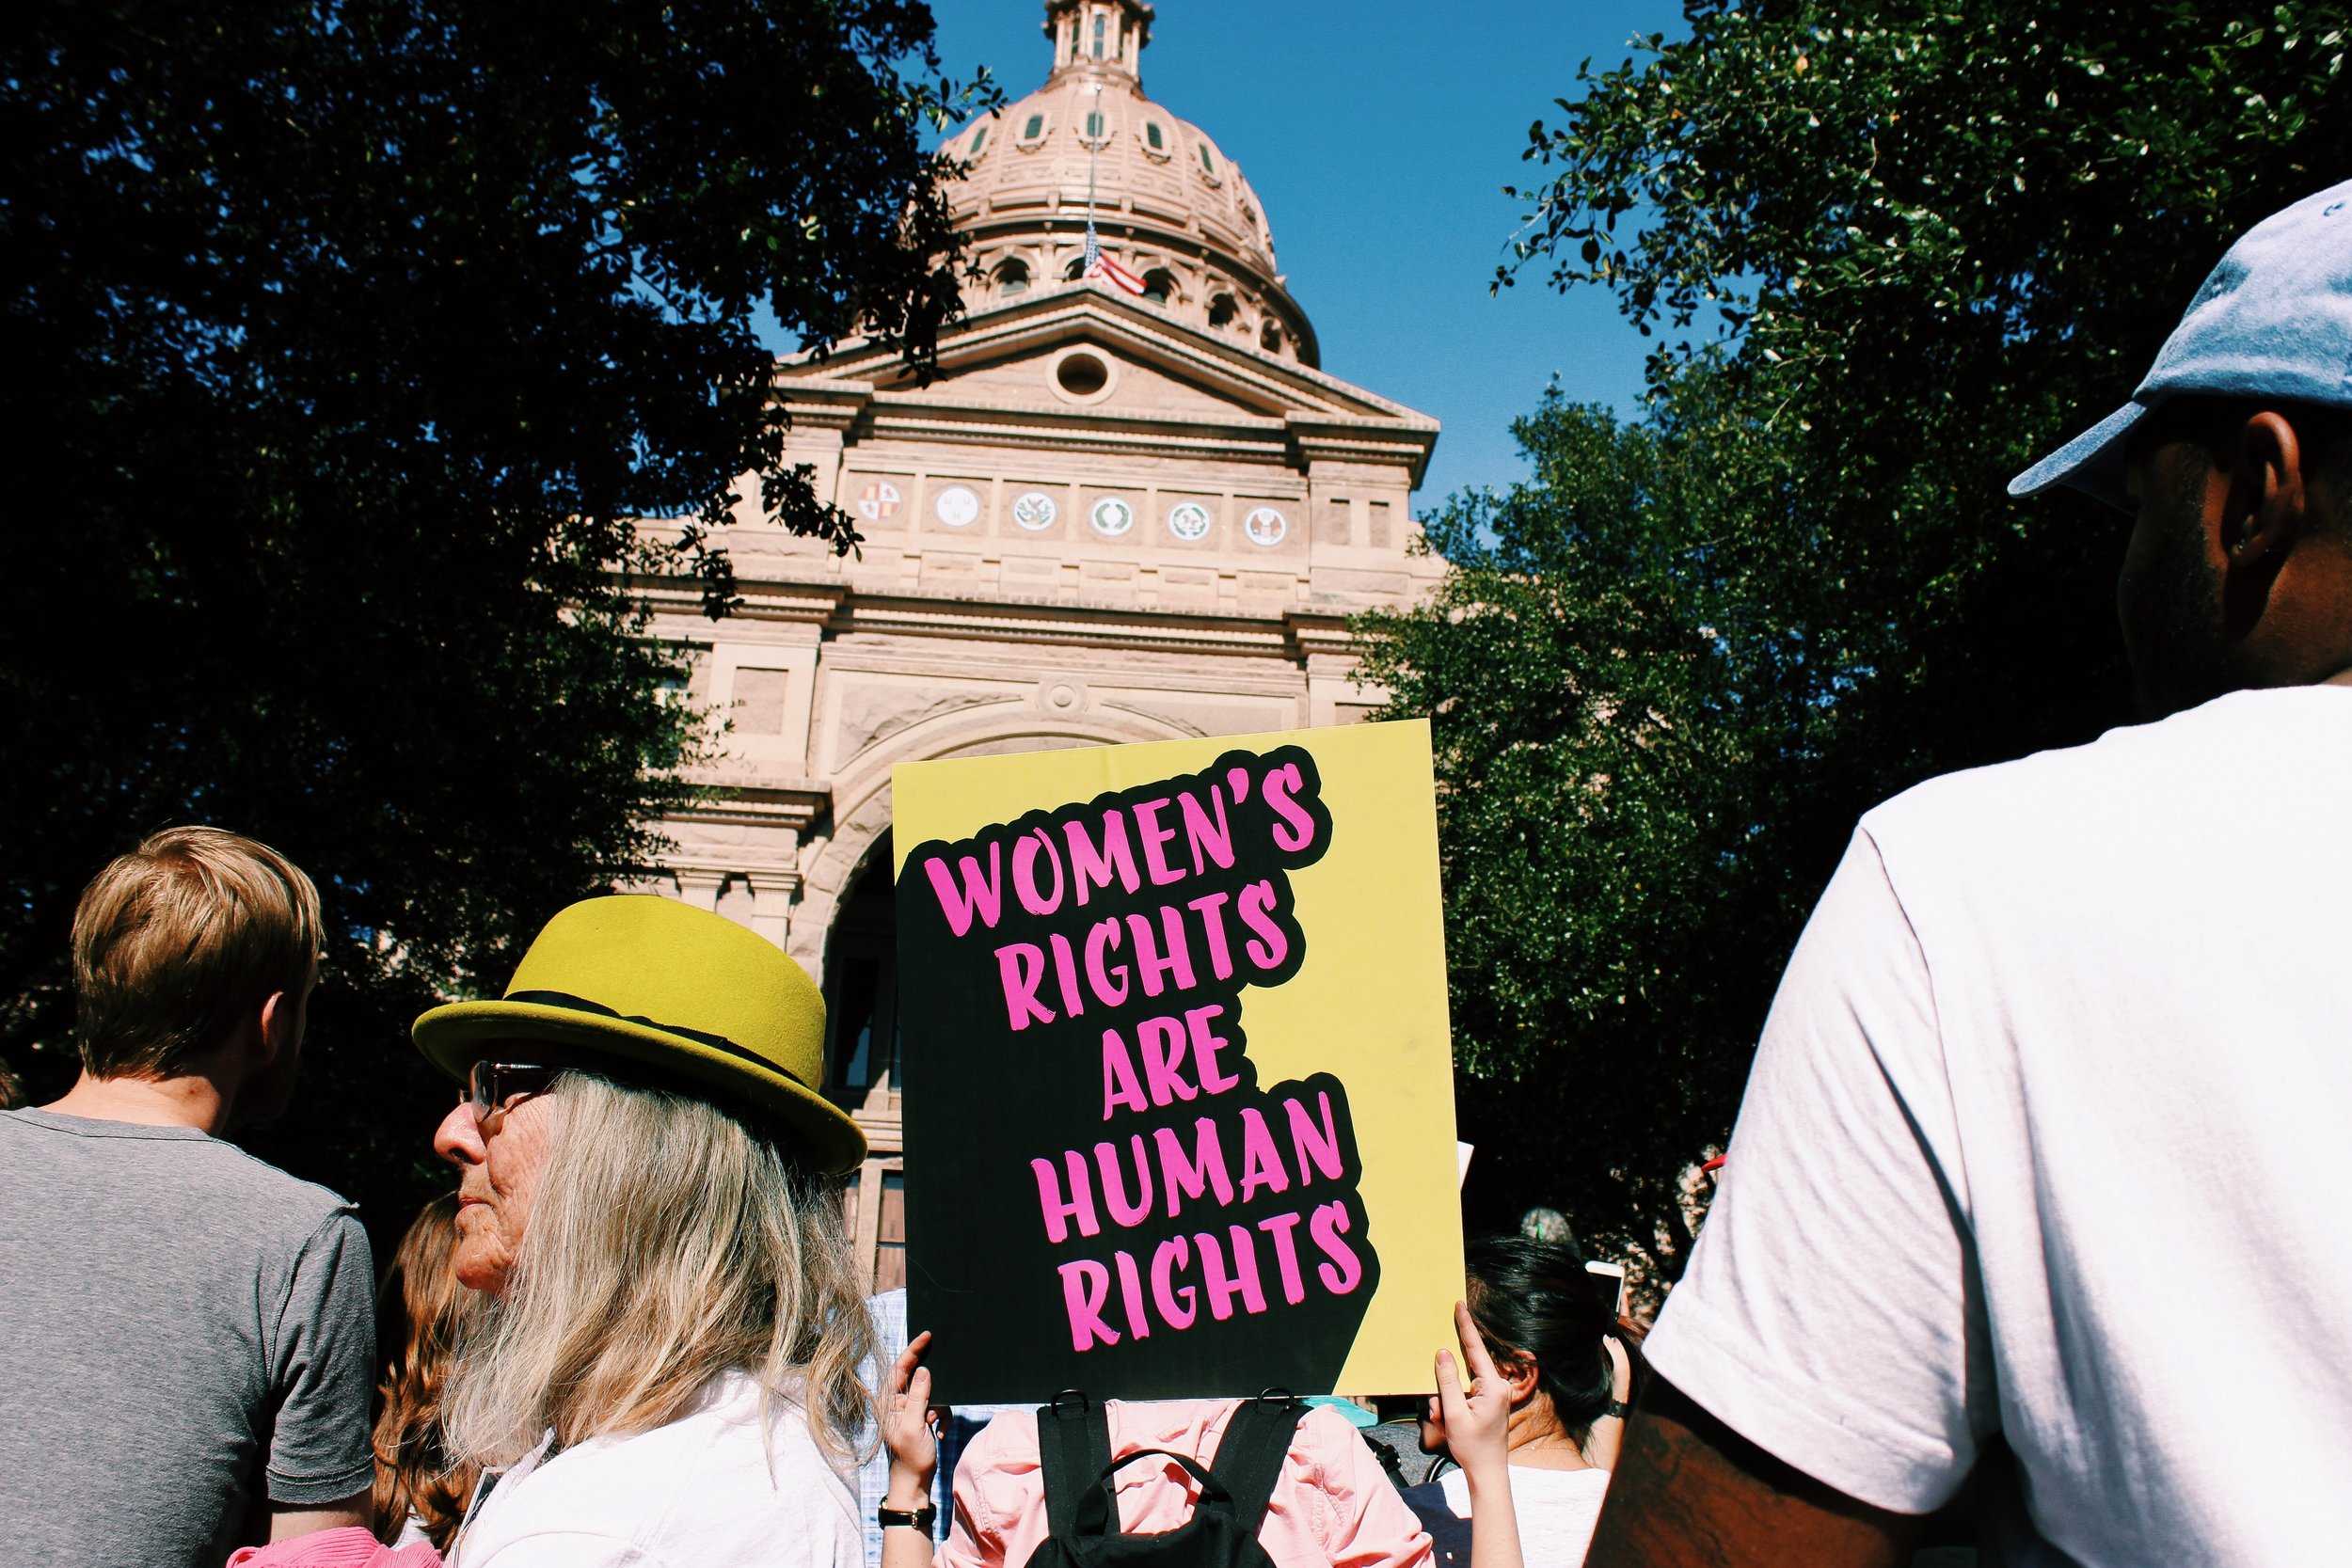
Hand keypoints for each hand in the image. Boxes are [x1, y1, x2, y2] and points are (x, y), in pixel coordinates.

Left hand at [882, 1329, 941, 1501]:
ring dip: (938, 1407)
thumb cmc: (909, 1456)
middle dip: (932, 1384)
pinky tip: (940, 1432)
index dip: (913, 1350)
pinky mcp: (921, 1416)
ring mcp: (909, 1409)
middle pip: (916, 1377)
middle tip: (937, 1390)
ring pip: (930, 1392)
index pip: (899, 1368)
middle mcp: (897, 1402)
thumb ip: (918, 1396)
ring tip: (935, 1424)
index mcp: (888, 1402)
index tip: (927, 1335)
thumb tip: (924, 1370)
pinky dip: (941, 1417)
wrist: (915, 1481)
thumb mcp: (914, 1425)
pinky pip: (937, 1405)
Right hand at [1435, 1300, 1510, 1481]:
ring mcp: (1494, 1395)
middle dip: (1446, 1389)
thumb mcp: (1455, 1414)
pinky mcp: (1489, 1402)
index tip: (1460, 1305)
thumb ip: (1448, 1381)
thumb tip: (1443, 1353)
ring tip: (1445, 1424)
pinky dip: (1452, 1406)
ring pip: (1460, 1384)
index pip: (1476, 1350)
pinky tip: (1449, 1423)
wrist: (1488, 1473)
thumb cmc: (1473, 1447)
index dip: (1466, 1326)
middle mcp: (1498, 1387)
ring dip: (1447, 1402)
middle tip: (1442, 1412)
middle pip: (1464, 1370)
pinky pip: (1464, 1394)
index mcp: (1494, 1387)